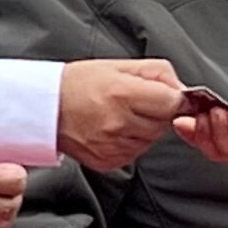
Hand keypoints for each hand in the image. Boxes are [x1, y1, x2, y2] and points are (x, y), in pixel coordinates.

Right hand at [56, 59, 185, 171]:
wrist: (45, 108)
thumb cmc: (79, 84)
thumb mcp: (119, 65)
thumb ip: (158, 73)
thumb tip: (183, 90)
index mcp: (123, 94)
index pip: (173, 103)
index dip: (173, 98)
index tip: (164, 95)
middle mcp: (119, 123)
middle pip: (164, 123)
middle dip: (157, 112)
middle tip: (134, 101)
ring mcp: (113, 146)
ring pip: (152, 140)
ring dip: (144, 128)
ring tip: (119, 114)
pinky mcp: (109, 162)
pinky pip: (136, 152)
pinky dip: (130, 141)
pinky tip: (112, 128)